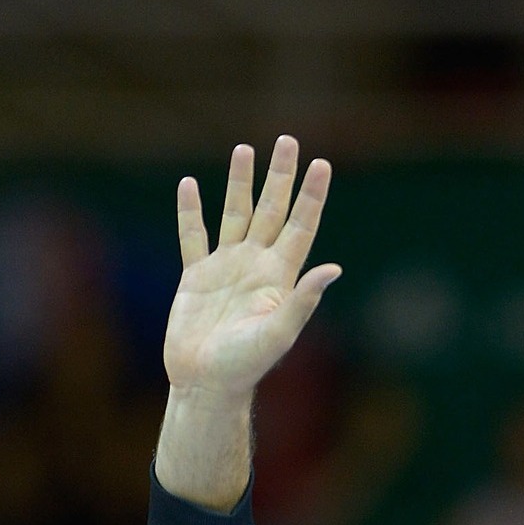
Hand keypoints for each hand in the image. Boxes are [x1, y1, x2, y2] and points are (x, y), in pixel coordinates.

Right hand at [164, 136, 340, 401]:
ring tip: (244, 149)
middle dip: (280, 176)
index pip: (300, 227)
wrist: (206, 385)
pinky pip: (193, 237)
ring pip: (234, 215)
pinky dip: (190, 211)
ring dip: (239, 183)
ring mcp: (225, 269)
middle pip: (271, 211)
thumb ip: (303, 300)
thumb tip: (334, 268)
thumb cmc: (245, 365)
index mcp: (279, 278)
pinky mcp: (195, 278)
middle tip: (288, 140)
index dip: (311, 196)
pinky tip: (190, 185)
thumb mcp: (278, 333)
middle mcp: (255, 267)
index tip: (322, 164)